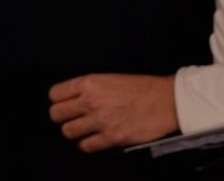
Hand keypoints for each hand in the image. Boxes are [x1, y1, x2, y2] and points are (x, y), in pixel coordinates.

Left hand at [48, 73, 177, 152]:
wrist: (168, 100)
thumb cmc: (146, 87)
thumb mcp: (116, 77)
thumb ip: (94, 87)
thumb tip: (77, 98)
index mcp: (92, 82)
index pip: (56, 93)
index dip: (59, 98)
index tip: (65, 101)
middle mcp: (92, 101)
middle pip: (56, 114)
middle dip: (63, 116)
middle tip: (74, 116)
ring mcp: (100, 121)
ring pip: (68, 132)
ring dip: (76, 131)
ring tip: (87, 127)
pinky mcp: (110, 137)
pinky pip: (85, 146)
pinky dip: (89, 143)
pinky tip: (98, 136)